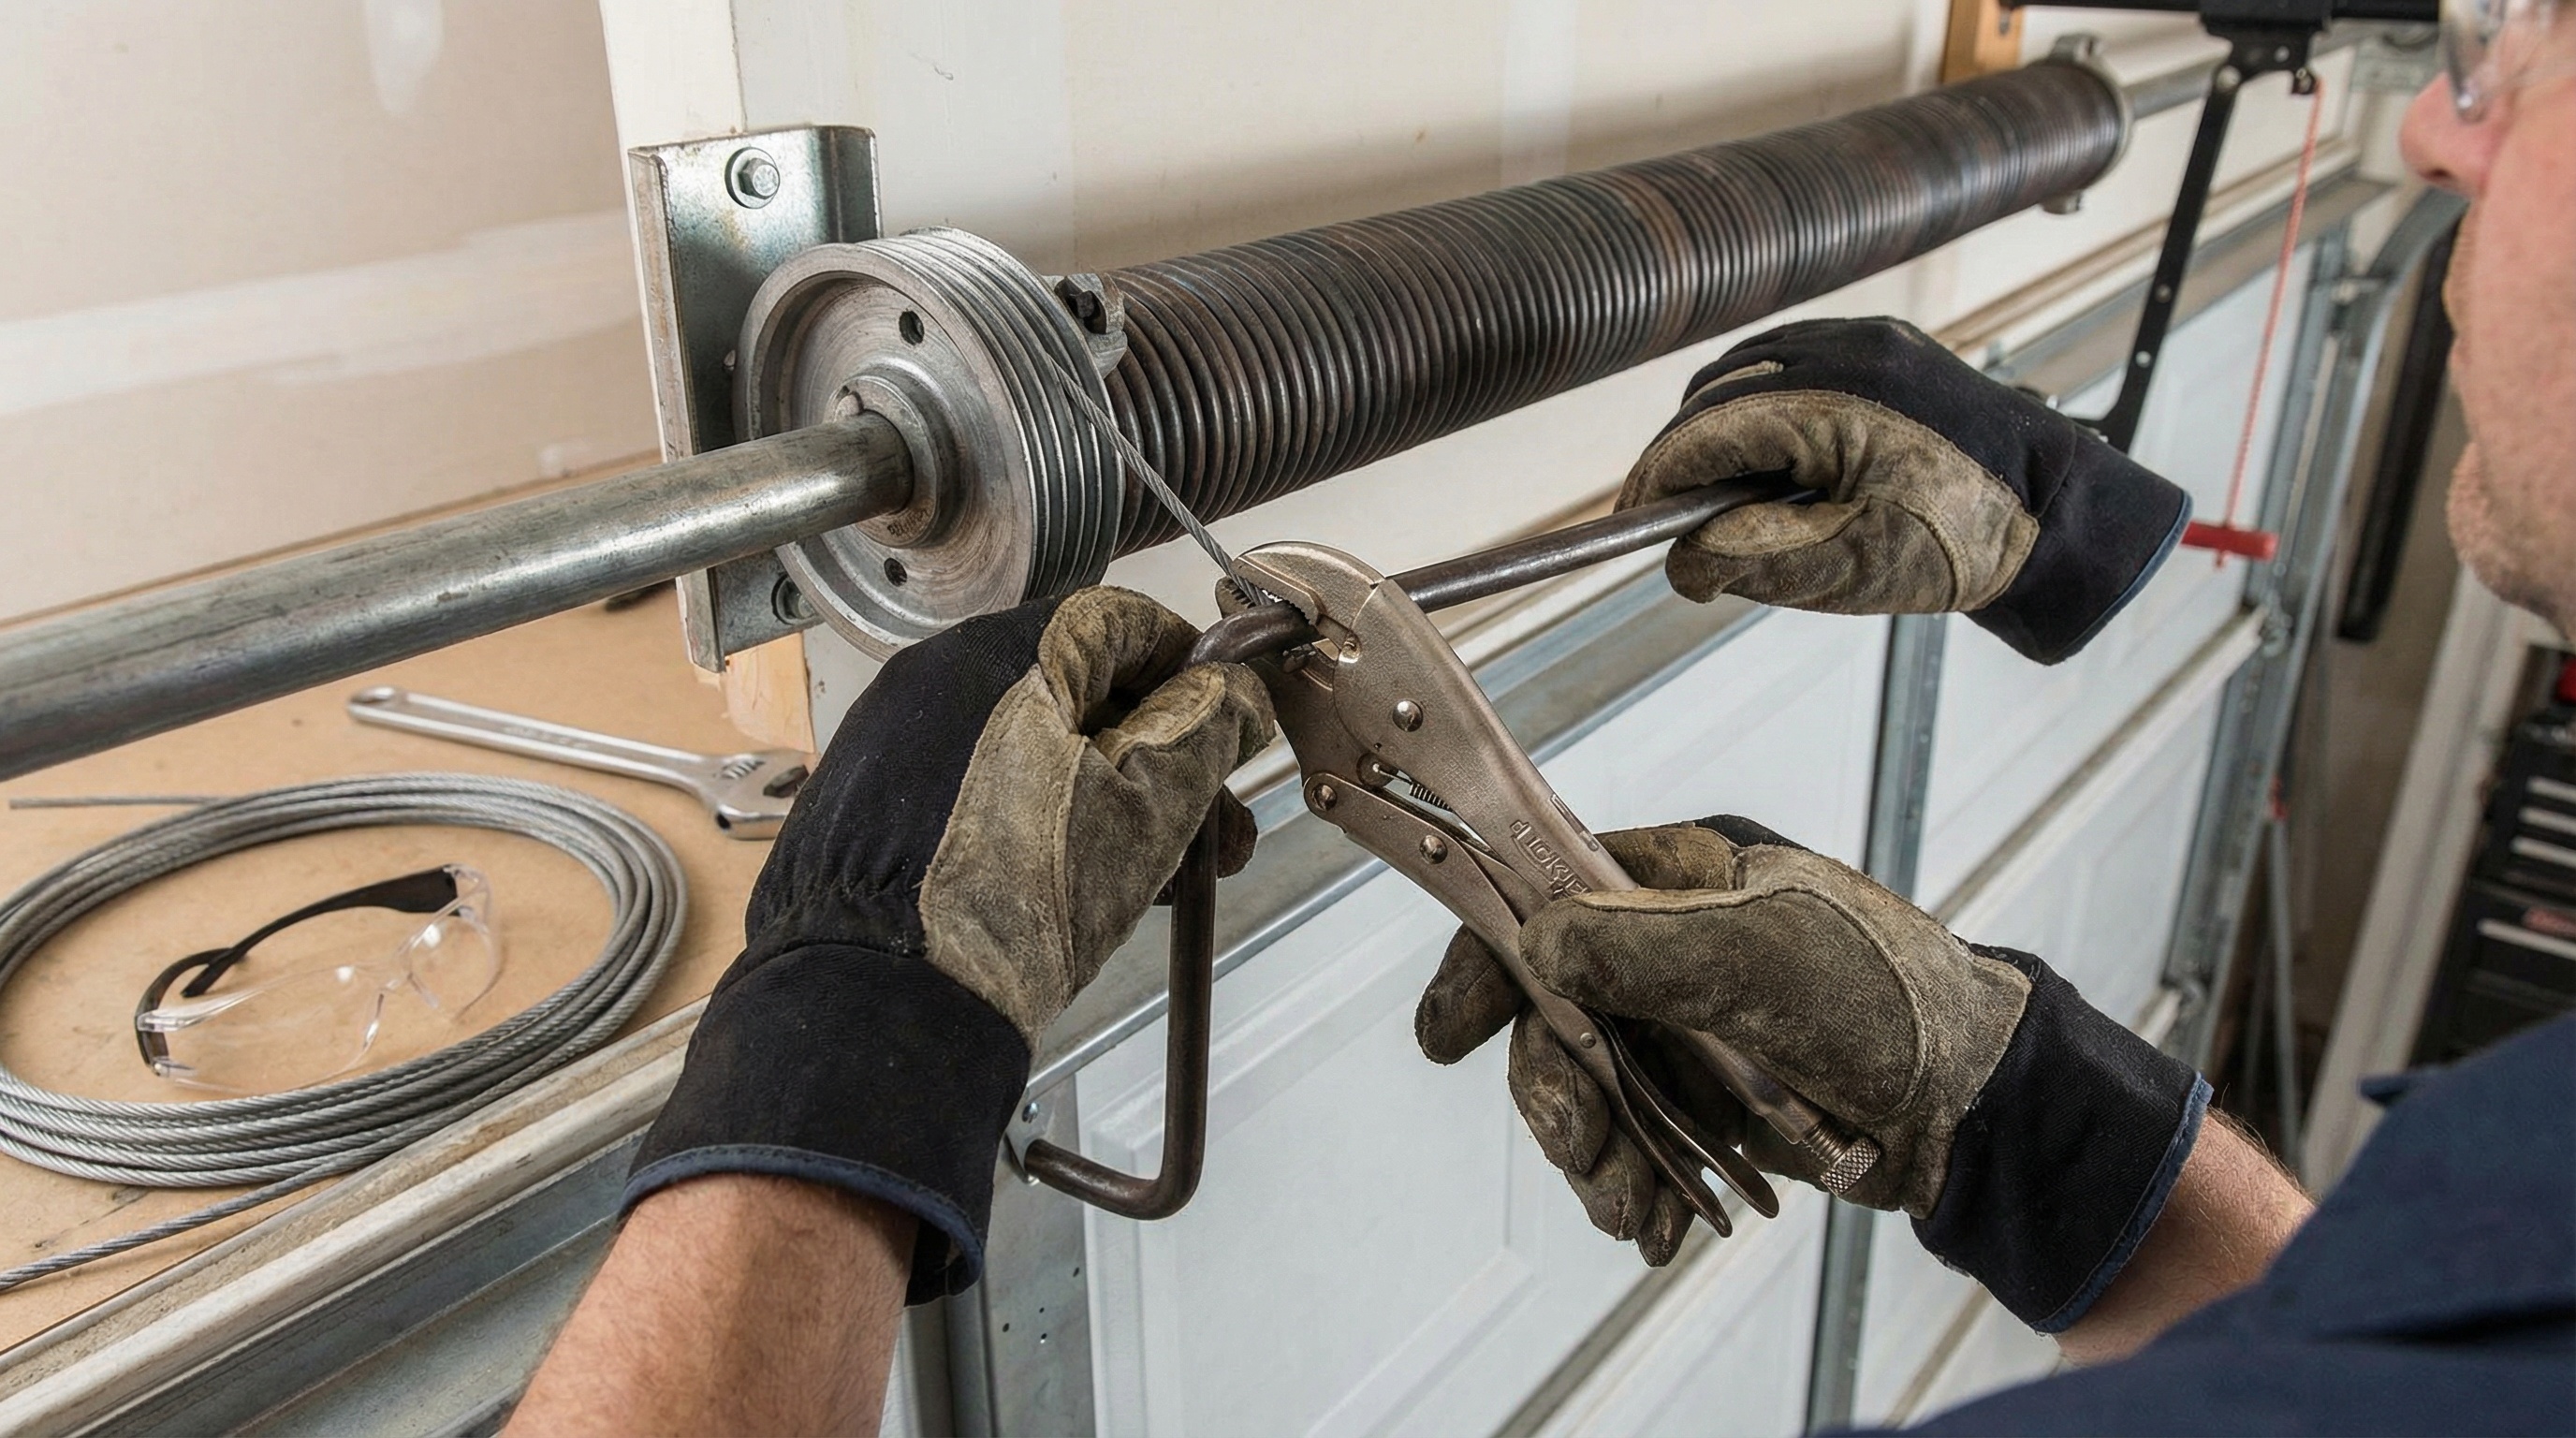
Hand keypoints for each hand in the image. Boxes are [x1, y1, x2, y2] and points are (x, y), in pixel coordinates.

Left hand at [629, 587, 1275, 1299]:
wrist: (880, 1004)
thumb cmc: (1017, 900)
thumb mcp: (1145, 807)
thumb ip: (1206, 729)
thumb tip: (1237, 691)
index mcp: (999, 654)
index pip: (1121, 622)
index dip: (1192, 674)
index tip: (1228, 729)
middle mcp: (935, 678)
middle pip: (1080, 692)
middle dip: (1162, 761)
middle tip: (1214, 831)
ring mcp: (896, 742)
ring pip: (1036, 748)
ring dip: (1113, 802)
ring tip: (1166, 881)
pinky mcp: (872, 806)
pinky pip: (983, 789)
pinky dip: (1044, 822)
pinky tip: (1082, 888)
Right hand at [1417, 816, 2208, 1332]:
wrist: (1977, 1105)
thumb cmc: (1890, 998)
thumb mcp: (1760, 953)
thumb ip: (1638, 945)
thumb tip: (1535, 942)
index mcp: (1674, 879)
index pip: (1543, 898)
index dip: (1487, 961)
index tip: (1448, 1036)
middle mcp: (1665, 948)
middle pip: (1552, 1016)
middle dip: (1557, 1095)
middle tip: (1580, 1146)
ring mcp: (1682, 1028)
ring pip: (1587, 1094)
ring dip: (1598, 1160)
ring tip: (1635, 1210)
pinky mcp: (1704, 1102)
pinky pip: (1634, 1145)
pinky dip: (1637, 1188)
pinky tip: (1660, 1225)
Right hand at [1619, 317, 2190, 663]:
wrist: (2061, 511)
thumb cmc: (1968, 540)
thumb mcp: (1847, 565)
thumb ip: (1749, 557)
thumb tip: (1679, 562)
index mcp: (1837, 400)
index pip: (1708, 428)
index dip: (1658, 475)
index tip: (1632, 517)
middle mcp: (1850, 350)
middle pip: (1719, 391)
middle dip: (1684, 453)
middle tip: (1669, 517)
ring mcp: (1871, 340)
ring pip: (1752, 368)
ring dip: (1720, 425)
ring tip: (1715, 492)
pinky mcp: (1888, 346)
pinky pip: (1795, 359)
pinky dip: (1762, 402)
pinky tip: (1767, 455)